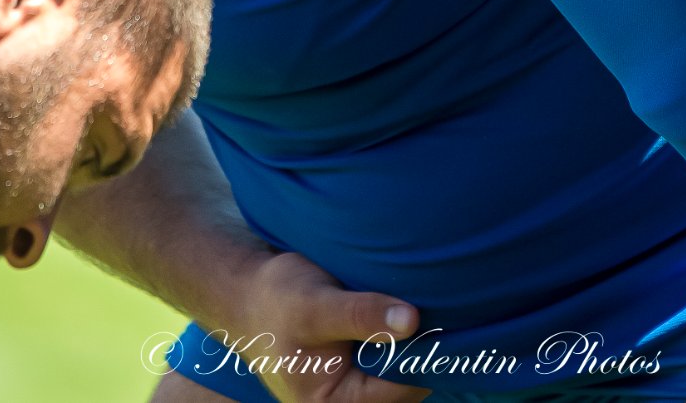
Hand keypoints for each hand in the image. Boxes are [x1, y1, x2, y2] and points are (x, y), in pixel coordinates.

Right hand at [210, 252, 429, 402]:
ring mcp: (350, 391)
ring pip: (399, 375)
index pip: (401, 389)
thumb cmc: (275, 300)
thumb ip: (360, 315)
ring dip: (409, 346)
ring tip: (412, 312)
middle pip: (404, 387)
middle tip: (433, 312)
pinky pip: (389, 365)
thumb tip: (411, 321)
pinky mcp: (354, 374)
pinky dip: (399, 343)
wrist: (247, 294)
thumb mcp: (316, 305)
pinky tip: (398, 318)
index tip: (438, 320)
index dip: (424, 355)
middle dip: (419, 352)